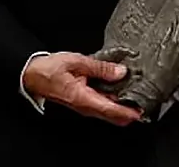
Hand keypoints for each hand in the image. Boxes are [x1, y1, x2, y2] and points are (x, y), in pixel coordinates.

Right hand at [22, 52, 142, 125]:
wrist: (33, 75)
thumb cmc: (50, 69)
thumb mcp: (76, 62)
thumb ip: (100, 68)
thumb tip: (120, 72)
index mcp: (84, 99)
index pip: (112, 110)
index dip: (129, 111)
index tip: (143, 109)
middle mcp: (86, 107)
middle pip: (113, 115)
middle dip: (129, 110)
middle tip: (145, 99)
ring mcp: (85, 106)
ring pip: (109, 111)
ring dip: (122, 105)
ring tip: (135, 91)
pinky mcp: (84, 102)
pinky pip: (102, 105)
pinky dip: (113, 100)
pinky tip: (120, 89)